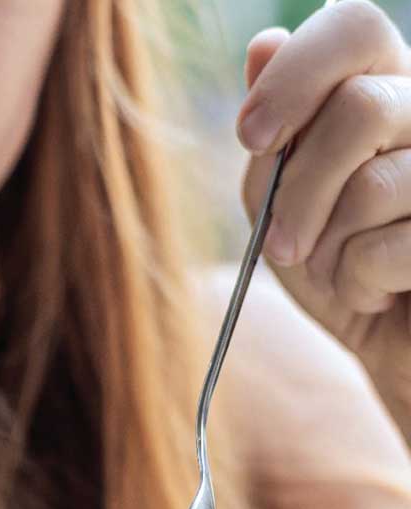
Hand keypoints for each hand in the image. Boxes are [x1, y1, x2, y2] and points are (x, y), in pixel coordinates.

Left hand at [237, 0, 410, 405]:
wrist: (388, 347)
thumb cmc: (335, 268)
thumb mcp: (281, 204)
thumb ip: (275, 139)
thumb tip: (263, 46)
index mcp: (386, 89)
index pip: (354, 25)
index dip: (295, 75)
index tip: (251, 138)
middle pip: (360, 108)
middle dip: (299, 192)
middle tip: (282, 247)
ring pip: (374, 183)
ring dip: (327, 249)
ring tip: (338, 272)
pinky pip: (388, 248)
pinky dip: (357, 285)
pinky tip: (375, 294)